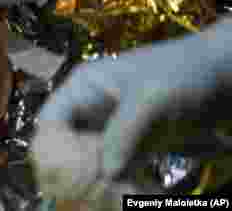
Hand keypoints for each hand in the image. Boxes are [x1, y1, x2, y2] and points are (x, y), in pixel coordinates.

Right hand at [36, 20, 231, 180]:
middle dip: (77, 168)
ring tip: (114, 193)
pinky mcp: (135, 144)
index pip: (51, 120)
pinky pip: (119, 167)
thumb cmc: (182, 72)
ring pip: (93, 160)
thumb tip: (103, 171)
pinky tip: (132, 191)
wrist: (223, 73)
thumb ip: (123, 132)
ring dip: (101, 179)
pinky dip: (123, 181)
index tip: (66, 174)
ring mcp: (114, 127)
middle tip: (91, 189)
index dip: (52, 147)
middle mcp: (92, 108)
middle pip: (69, 144)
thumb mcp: (149, 98)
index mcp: (83, 86)